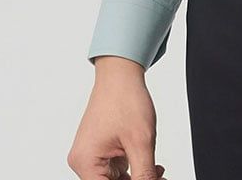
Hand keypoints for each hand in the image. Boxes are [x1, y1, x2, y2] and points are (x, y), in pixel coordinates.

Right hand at [67, 61, 165, 179]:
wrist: (121, 73)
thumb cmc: (125, 98)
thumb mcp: (141, 142)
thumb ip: (145, 175)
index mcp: (86, 162)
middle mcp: (83, 161)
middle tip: (158, 177)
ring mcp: (90, 155)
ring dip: (136, 177)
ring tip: (157, 171)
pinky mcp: (98, 149)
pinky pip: (114, 169)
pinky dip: (132, 169)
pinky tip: (149, 165)